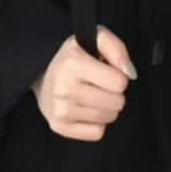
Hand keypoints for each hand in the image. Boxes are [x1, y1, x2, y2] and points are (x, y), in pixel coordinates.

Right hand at [31, 25, 135, 140]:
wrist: (41, 73)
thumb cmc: (75, 56)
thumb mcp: (95, 39)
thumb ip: (116, 48)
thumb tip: (129, 72)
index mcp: (73, 64)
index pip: (119, 83)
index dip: (118, 76)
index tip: (108, 72)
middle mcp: (64, 89)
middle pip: (116, 103)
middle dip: (114, 93)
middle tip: (101, 85)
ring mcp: (61, 111)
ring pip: (108, 118)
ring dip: (107, 107)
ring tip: (94, 95)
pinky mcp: (60, 127)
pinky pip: (97, 133)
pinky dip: (97, 123)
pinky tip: (87, 109)